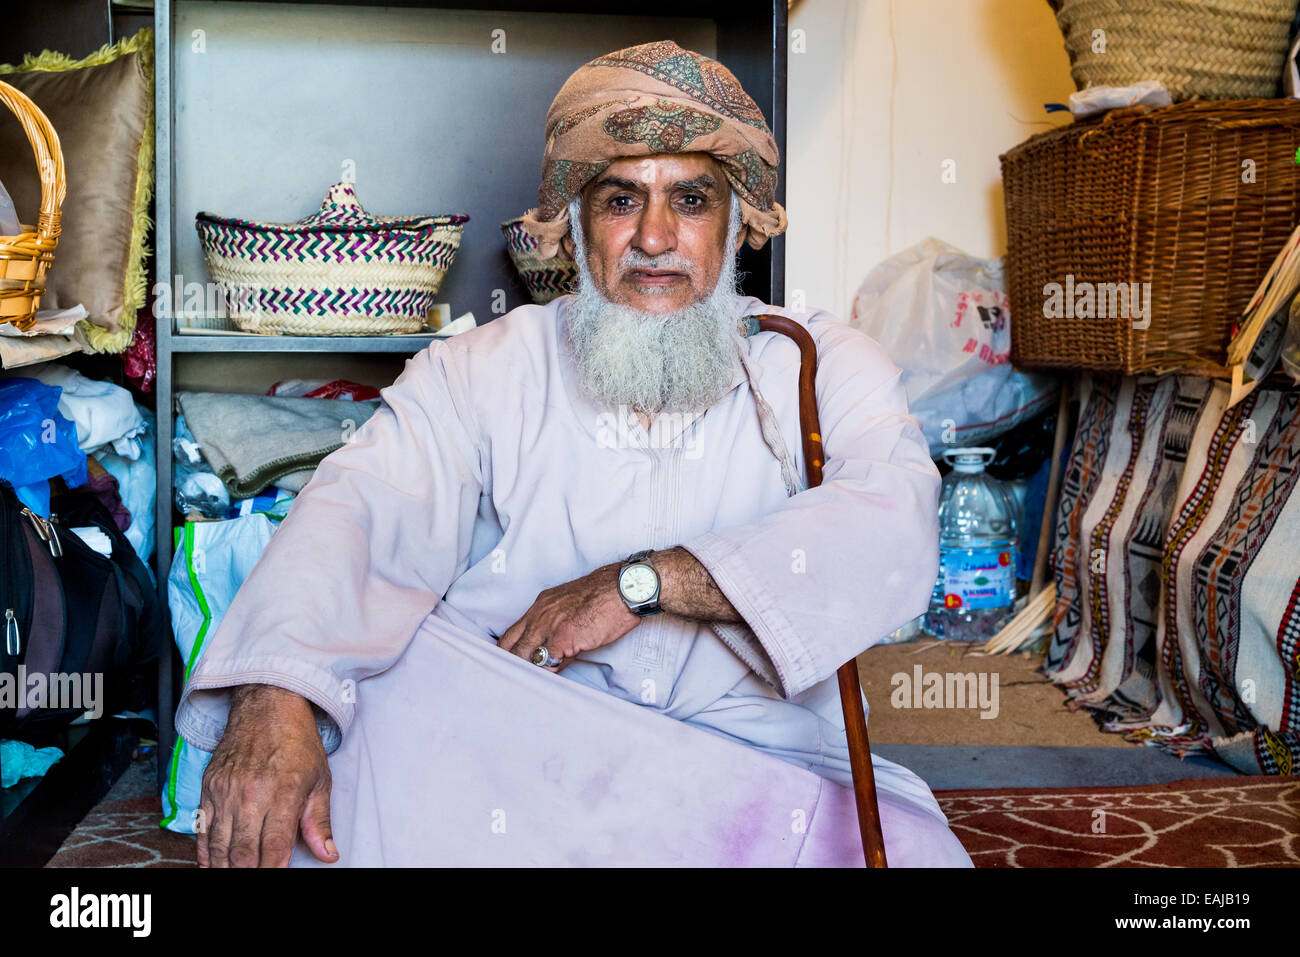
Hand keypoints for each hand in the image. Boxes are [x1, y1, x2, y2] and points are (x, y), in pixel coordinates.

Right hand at [197, 684, 337, 867]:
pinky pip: (202, 829)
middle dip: (249, 873)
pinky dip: (206, 852)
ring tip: (235, 873)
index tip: (276, 877)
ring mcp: (225, 791)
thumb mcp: (319, 779)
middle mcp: (251, 793)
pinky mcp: (208, 787)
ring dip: (226, 867)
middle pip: (243, 852)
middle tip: (255, 878)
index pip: (275, 847)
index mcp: (283, 792)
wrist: (267, 706)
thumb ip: (319, 821)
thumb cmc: (296, 742)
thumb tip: (328, 854)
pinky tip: (213, 864)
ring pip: (220, 846)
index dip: (274, 871)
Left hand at [497, 562, 640, 670]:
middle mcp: (539, 614)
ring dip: (529, 670)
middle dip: (512, 664)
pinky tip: (555, 676)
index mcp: (541, 605)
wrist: (623, 589)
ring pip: (524, 656)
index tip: (512, 664)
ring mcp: (548, 626)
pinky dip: (549, 672)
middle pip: (510, 646)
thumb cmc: (605, 597)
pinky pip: (547, 663)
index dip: (509, 651)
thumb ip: (557, 628)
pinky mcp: (562, 638)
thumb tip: (552, 657)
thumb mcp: (572, 607)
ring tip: (532, 681)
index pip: (512, 633)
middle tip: (515, 678)